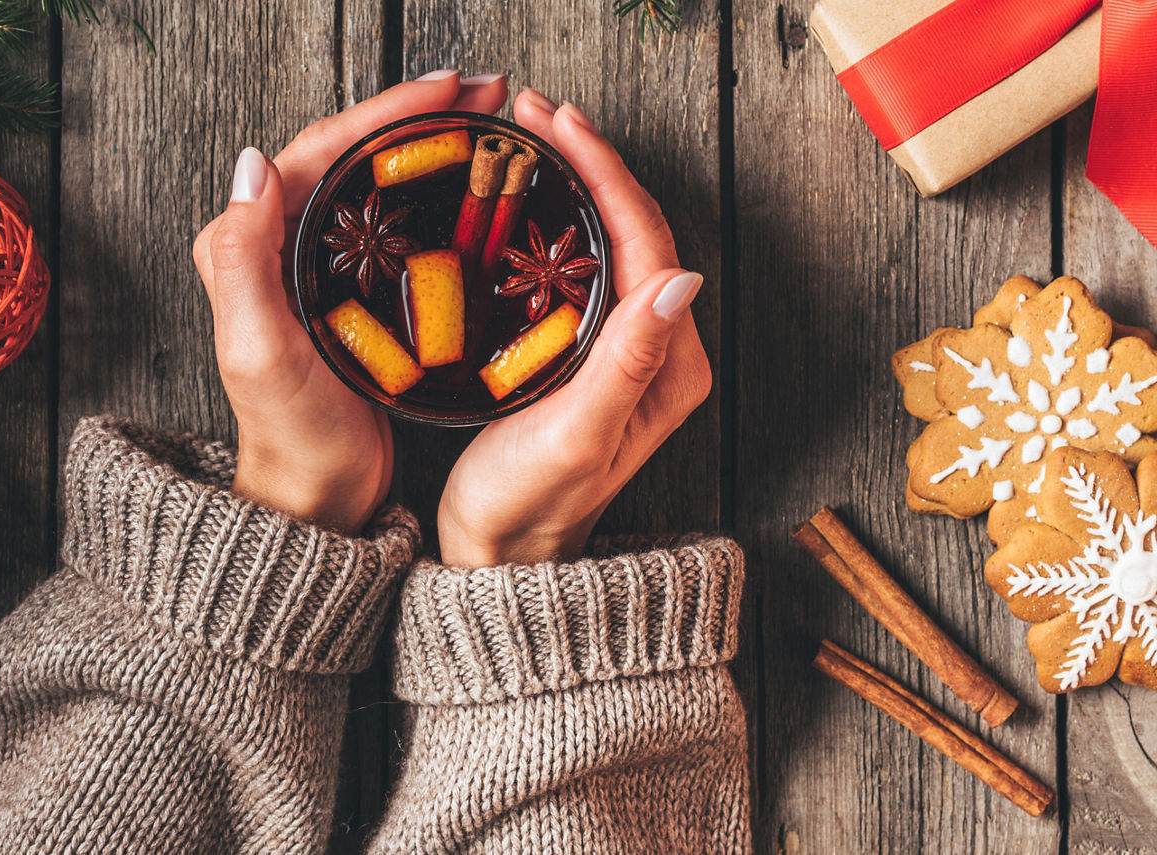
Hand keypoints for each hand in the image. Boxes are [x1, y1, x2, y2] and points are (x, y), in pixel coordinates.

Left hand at [193, 71, 508, 532]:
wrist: (318, 495)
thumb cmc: (292, 434)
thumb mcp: (260, 352)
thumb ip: (242, 261)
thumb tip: (254, 163)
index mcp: (248, 242)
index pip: (320, 150)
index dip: (385, 113)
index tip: (448, 91)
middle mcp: (277, 244)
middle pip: (350, 154)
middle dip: (416, 115)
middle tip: (485, 94)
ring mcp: (319, 266)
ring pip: (375, 182)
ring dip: (428, 147)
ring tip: (488, 124)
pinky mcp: (353, 292)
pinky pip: (393, 222)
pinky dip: (432, 195)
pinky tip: (469, 189)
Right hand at [437, 89, 711, 566]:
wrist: (504, 554)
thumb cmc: (529, 502)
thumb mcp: (578, 433)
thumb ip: (629, 360)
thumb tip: (680, 278)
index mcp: (670, 365)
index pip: (648, 245)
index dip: (607, 175)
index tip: (560, 126)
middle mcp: (662, 353)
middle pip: (639, 234)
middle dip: (595, 165)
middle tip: (540, 114)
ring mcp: (631, 354)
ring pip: (617, 245)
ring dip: (582, 185)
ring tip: (539, 138)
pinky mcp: (597, 357)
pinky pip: (591, 270)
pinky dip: (567, 223)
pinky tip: (537, 200)